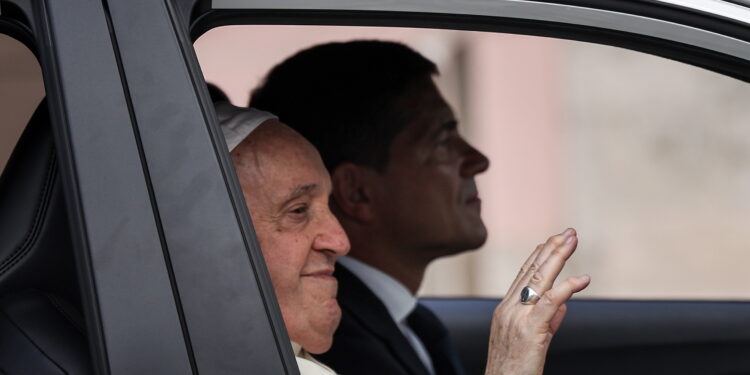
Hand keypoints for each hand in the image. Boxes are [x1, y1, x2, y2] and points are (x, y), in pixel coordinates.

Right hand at [484, 228, 589, 374]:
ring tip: (572, 242)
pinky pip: (549, 302)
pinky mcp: (530, 329)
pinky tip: (582, 279)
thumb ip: (547, 321)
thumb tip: (563, 306)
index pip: (522, 274)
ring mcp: (517, 317)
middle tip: (568, 232)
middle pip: (530, 270)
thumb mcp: (529, 341)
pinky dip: (567, 287)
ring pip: (538, 279)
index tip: (552, 240)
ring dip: (557, 257)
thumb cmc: (513, 370)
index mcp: (506, 309)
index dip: (539, 254)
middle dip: (551, 248)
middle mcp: (508, 309)